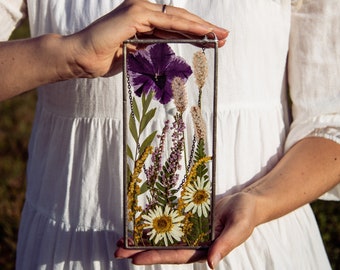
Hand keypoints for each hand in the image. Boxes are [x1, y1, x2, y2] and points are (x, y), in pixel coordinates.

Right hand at [65, 0, 228, 76]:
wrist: (81, 59)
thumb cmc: (104, 59)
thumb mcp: (134, 54)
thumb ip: (149, 48)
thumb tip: (163, 50)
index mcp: (142, 20)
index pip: (174, 25)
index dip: (194, 32)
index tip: (212, 41)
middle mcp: (142, 11)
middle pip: (180, 19)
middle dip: (204, 28)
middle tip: (224, 36)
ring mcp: (138, 10)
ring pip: (177, 18)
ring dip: (201, 27)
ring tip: (221, 35)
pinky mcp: (135, 14)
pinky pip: (167, 21)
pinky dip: (187, 26)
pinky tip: (205, 32)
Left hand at [114, 192, 257, 268]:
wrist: (247, 202)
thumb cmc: (246, 215)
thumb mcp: (238, 228)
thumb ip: (225, 245)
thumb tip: (212, 264)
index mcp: (205, 248)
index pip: (176, 255)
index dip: (155, 257)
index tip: (135, 258)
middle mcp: (194, 242)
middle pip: (164, 249)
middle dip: (141, 250)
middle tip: (118, 250)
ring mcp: (190, 231)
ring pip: (163, 237)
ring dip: (143, 239)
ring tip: (122, 240)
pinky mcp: (189, 219)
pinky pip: (169, 223)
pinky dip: (155, 225)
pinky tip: (140, 225)